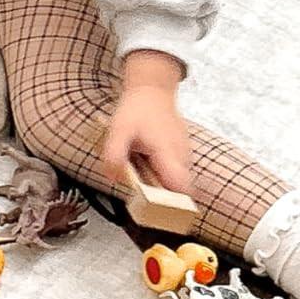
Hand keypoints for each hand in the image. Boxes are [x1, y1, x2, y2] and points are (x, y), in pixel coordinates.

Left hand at [100, 51, 191, 198]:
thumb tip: (114, 178)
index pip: (181, 189)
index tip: (156, 208)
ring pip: (178, 183)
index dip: (172, 204)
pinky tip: (148, 162)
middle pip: (180, 191)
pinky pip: (175, 173)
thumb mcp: (118, 130)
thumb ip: (114, 155)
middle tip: (141, 189)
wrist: (152, 90)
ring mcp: (185, 155)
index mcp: (168, 152)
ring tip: (142, 169)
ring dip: (161, 185)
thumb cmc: (137, 109)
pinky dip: (162, 174)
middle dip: (162, 197)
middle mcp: (182, 156)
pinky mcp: (182, 154)